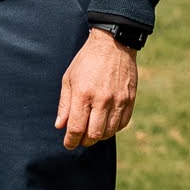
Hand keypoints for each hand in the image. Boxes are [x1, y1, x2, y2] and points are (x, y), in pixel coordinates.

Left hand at [55, 29, 137, 148]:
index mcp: (83, 93)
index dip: (71, 140)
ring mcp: (118, 101)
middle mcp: (102, 100)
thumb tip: (60, 126)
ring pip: (109, 132)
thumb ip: (65, 104)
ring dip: (99, 136)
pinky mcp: (130, 100)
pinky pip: (122, 124)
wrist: (113, 45)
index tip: (68, 144)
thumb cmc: (86, 61)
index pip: (77, 127)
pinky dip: (113, 129)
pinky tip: (106, 124)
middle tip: (80, 139)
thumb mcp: (69, 78)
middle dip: (85, 141)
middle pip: (94, 134)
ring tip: (92, 132)